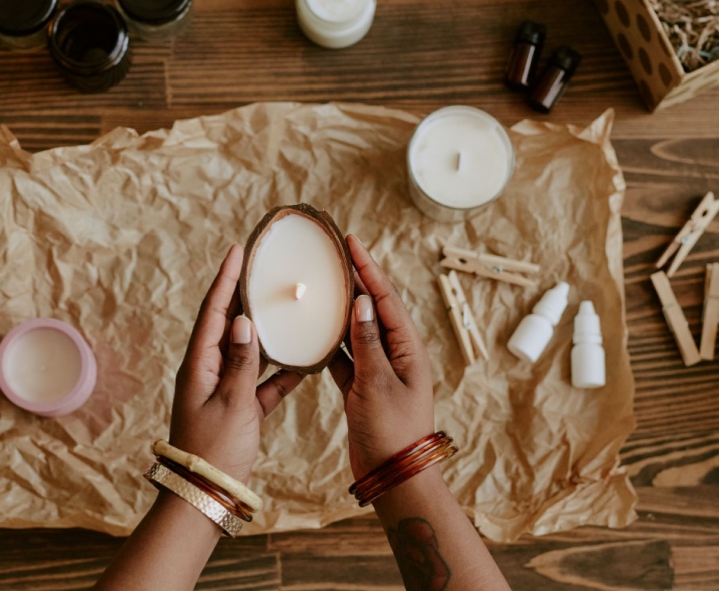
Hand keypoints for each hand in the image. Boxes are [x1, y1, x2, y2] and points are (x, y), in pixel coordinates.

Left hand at [169, 244, 305, 483]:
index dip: (225, 281)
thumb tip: (242, 320)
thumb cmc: (213, 451)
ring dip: (265, 331)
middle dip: (242, 297)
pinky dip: (280, 372)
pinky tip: (302, 362)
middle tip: (260, 269)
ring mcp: (222, 392)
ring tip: (283, 307)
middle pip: (226, 326)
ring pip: (246, 352)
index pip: (212, 312)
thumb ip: (241, 362)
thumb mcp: (232, 403)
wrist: (204, 497)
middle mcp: (207, 373)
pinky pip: (261, 383)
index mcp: (198, 366)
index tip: (237, 252)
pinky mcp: (239, 411)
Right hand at [328, 235, 434, 479]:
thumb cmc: (393, 432)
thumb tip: (363, 301)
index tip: (351, 241)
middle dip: (354, 279)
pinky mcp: (361, 387)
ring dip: (339, 308)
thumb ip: (368, 342)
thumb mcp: (378, 383)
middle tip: (333, 253)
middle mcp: (395, 354)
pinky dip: (328, 342)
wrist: (394, 477)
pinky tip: (311, 330)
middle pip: (372, 307)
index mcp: (407, 348)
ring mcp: (378, 370)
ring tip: (320, 283)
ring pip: (356, 330)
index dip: (368, 268)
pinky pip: (344, 356)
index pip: (386, 298)